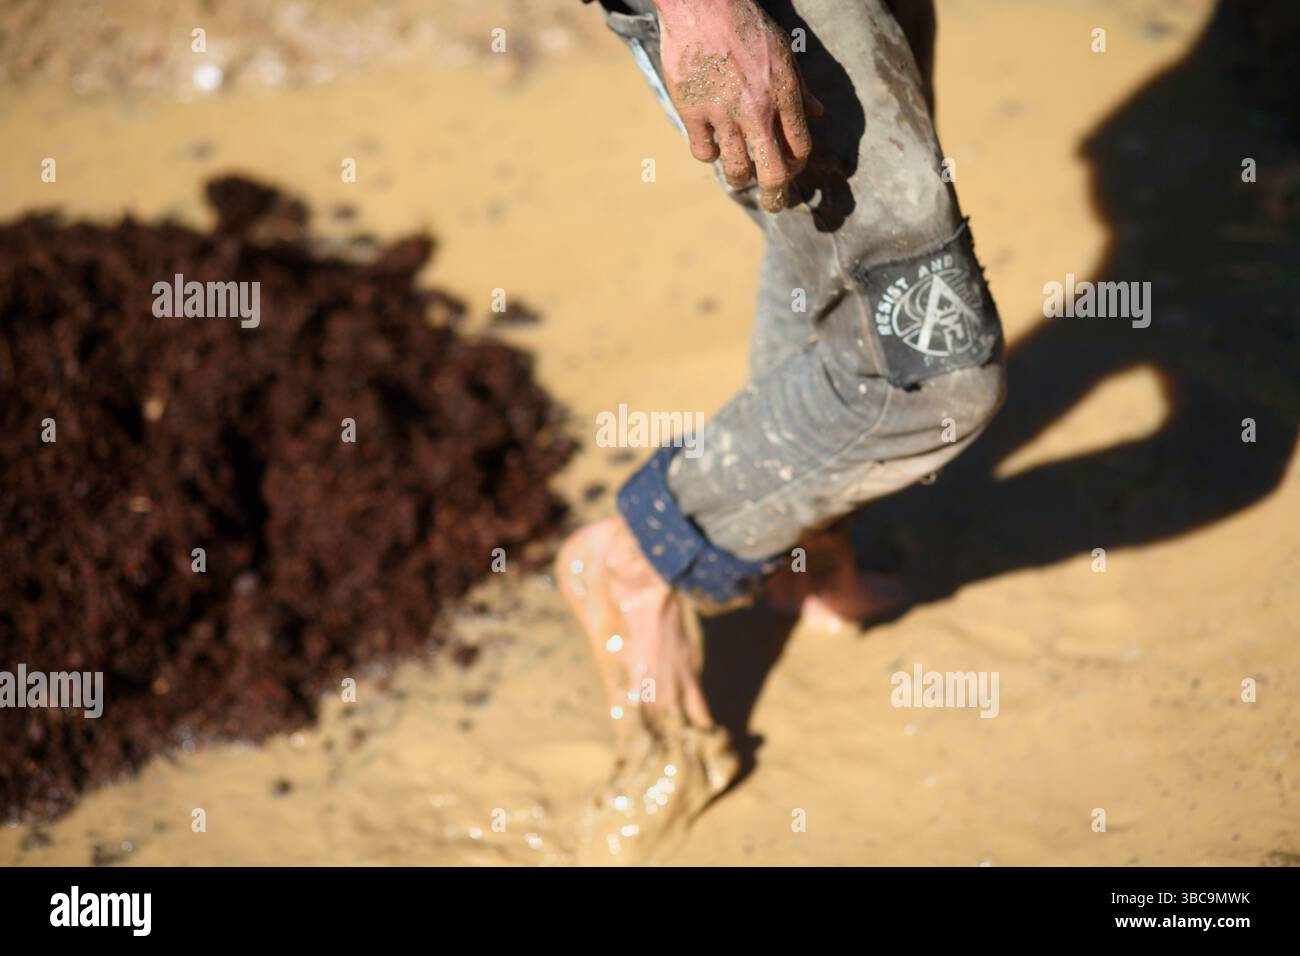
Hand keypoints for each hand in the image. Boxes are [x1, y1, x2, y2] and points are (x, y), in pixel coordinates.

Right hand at [654, 0, 823, 211]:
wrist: (703, 5)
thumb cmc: (745, 25)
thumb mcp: (783, 52)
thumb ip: (801, 88)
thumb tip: (819, 114)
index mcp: (784, 93)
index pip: (800, 147)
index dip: (798, 165)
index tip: (792, 168)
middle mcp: (757, 109)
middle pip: (774, 172)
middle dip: (777, 196)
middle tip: (774, 204)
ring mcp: (724, 114)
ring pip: (737, 169)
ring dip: (740, 179)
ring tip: (739, 177)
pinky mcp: (693, 112)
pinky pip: (704, 152)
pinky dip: (709, 154)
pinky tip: (711, 146)